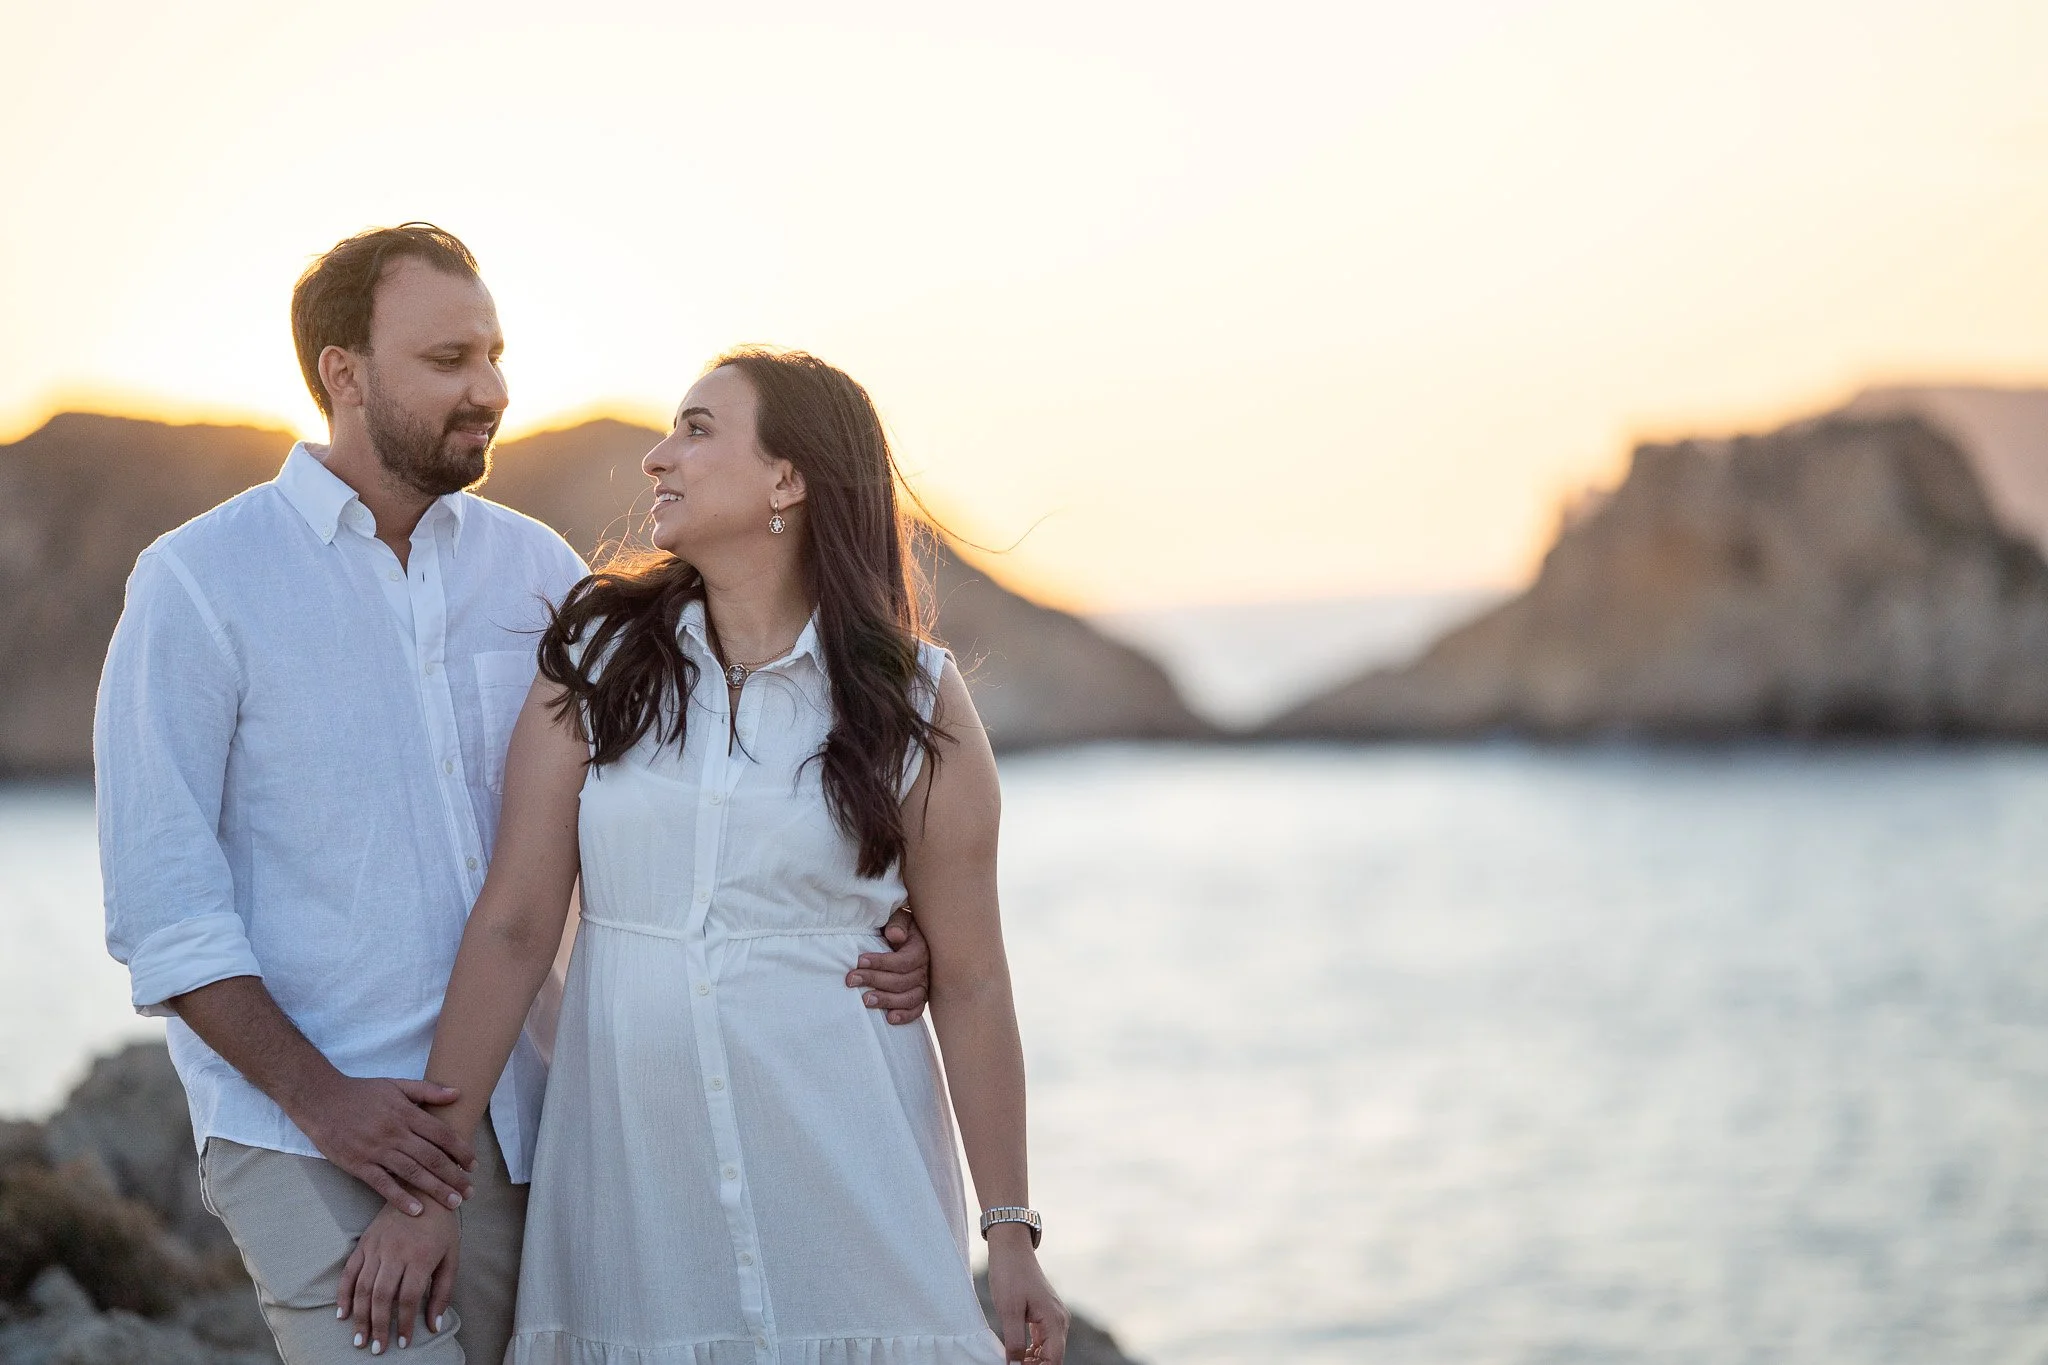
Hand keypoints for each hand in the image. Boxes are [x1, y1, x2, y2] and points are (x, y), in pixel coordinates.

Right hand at [295, 1075, 475, 1215]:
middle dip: (454, 1175)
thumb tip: (458, 1093)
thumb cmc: (362, 1093)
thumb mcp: (396, 1084)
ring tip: (454, 1202)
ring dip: (435, 1189)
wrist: (322, 1101)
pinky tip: (417, 1210)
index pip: (442, 1135)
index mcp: (406, 1114)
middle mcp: (395, 1133)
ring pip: (412, 1173)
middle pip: (431, 1157)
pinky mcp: (359, 1165)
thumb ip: (427, 1090)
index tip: (473, 1165)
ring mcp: (377, 1151)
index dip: (461, 1151)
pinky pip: (383, 1185)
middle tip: (470, 1191)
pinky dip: (400, 1198)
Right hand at [338, 1202, 459, 1354]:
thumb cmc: (442, 1229)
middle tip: (376, 1348)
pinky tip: (342, 1314)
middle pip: (381, 1295)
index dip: (403, 1323)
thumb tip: (434, 1325)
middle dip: (378, 1325)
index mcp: (420, 1256)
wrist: (423, 1193)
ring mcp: (377, 1247)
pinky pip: (349, 1272)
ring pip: (363, 1287)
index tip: (402, 1343)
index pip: (408, 1297)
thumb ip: (442, 1292)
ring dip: (359, 1316)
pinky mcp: (364, 1243)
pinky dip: (343, 1294)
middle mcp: (395, 1252)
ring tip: (359, 1338)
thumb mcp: (451, 1257)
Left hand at [848, 906, 929, 1023]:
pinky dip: (905, 1016)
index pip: (904, 961)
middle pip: (902, 981)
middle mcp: (925, 969)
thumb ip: (897, 923)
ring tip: (865, 1000)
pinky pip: (916, 1010)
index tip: (860, 961)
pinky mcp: (920, 997)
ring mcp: (924, 985)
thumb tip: (894, 935)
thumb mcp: (899, 917)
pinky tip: (889, 1018)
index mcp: (921, 949)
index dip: (881, 963)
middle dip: (875, 980)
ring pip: (910, 998)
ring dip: (887, 1000)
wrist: (908, 937)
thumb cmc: (898, 927)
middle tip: (851, 979)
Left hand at [986, 1229, 1066, 1362]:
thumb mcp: (1009, 1311)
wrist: (1010, 1248)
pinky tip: (1016, 1353)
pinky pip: (1042, 1340)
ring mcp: (1053, 1317)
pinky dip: (1031, 1350)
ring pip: (1047, 1350)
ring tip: (1011, 1362)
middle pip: (1053, 1358)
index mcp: (1055, 1321)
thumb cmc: (1010, 1274)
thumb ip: (1015, 1342)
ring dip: (1032, 1361)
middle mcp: (1060, 1320)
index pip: (1054, 1361)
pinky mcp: (1044, 1314)